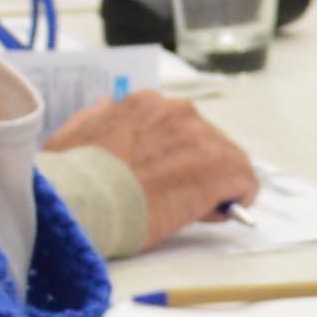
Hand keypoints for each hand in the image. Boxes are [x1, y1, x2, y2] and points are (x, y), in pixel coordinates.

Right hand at [51, 88, 256, 236]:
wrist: (84, 202)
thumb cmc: (72, 179)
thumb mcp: (72, 137)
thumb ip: (95, 120)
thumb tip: (107, 109)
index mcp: (144, 104)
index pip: (174, 125)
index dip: (173, 154)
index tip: (164, 176)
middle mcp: (176, 111)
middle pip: (204, 140)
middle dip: (195, 167)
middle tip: (178, 197)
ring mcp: (201, 137)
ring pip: (225, 160)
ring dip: (215, 182)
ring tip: (195, 208)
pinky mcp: (221, 167)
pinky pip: (244, 181)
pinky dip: (237, 197)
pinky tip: (220, 212)